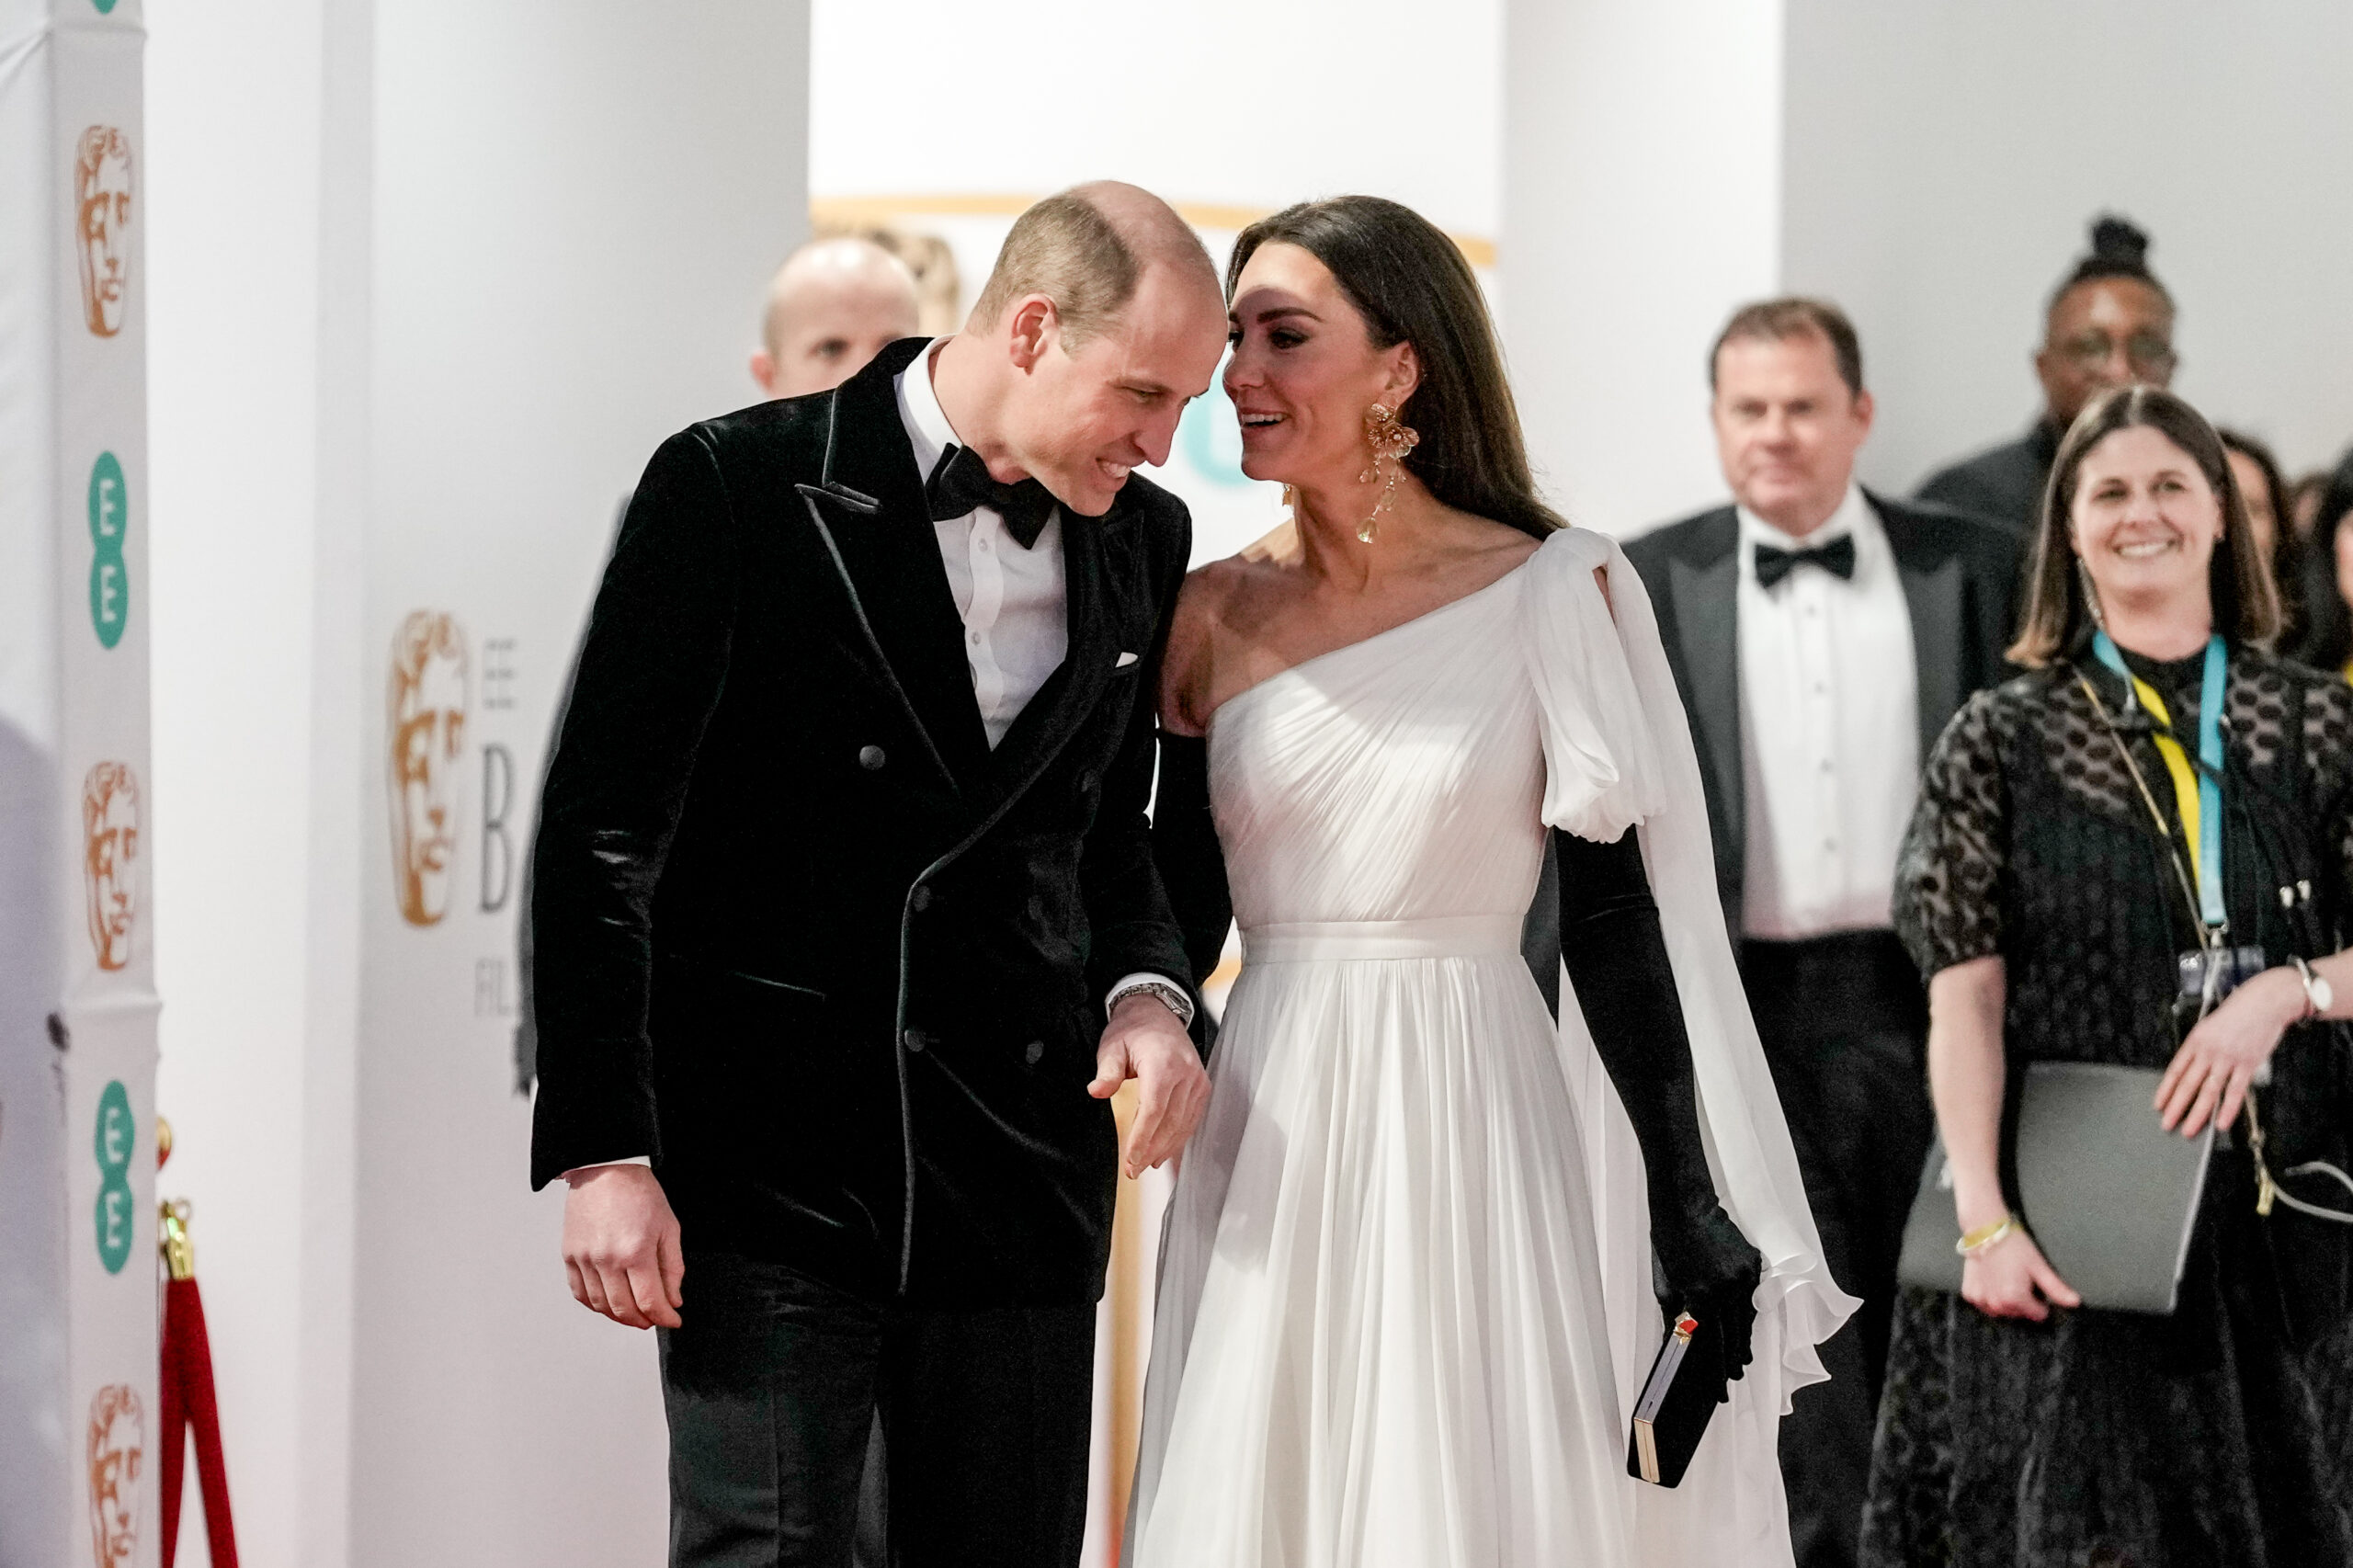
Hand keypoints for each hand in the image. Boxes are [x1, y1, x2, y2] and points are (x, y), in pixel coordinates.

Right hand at [561, 1164, 684, 1329]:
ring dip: (619, 1316)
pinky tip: (608, 1303)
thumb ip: (672, 1268)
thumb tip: (673, 1300)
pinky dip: (595, 1305)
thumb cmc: (639, 1193)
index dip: (664, 1317)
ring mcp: (585, 1259)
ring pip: (600, 1305)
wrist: (606, 1169)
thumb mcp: (669, 1228)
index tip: (672, 1320)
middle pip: (624, 1309)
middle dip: (643, 1321)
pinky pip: (580, 1293)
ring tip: (634, 1313)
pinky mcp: (570, 1255)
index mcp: (635, 1252)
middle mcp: (606, 1259)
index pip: (650, 1302)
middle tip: (654, 1319)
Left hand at [1090, 993, 1209, 1178]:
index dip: (1142, 1140)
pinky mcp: (1202, 1086)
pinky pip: (1193, 1118)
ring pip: (1184, 1124)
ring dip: (1166, 1148)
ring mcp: (1197, 1081)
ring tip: (1147, 1165)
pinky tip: (1165, 1151)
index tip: (1130, 1161)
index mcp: (1163, 1064)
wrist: (1157, 1012)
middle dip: (1151, 1150)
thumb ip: (1107, 1072)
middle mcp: (1186, 1074)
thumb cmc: (1133, 1030)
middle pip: (1170, 1123)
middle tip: (1133, 1170)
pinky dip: (1179, 1137)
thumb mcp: (1112, 1046)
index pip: (1154, 1111)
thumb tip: (1096, 1091)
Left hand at [1649, 1195, 1761, 1396]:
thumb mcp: (1664, 1282)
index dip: (1716, 1371)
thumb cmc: (1668, 1242)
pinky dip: (1746, 1311)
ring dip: (1743, 1340)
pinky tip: (1744, 1326)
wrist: (1686, 1203)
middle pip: (1734, 1337)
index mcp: (1701, 1295)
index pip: (1712, 1345)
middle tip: (1733, 1378)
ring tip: (1742, 1360)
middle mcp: (1727, 1289)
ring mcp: (1744, 1275)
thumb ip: (1675, 1314)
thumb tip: (1680, 1341)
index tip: (1720, 1391)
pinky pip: (1752, 1295)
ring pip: (1746, 1318)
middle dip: (1733, 1361)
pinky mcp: (1754, 1263)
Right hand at [1960, 1226, 2078, 1320]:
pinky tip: (1991, 1281)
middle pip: (2020, 1314)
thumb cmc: (2016, 1247)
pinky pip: (1985, 1305)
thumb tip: (2076, 1303)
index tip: (2033, 1283)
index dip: (2040, 1300)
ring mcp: (1981, 1300)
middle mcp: (1996, 1304)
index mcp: (2015, 1298)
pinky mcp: (1970, 1295)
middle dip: (2023, 1301)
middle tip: (2019, 1278)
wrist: (1985, 1230)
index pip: (2039, 1314)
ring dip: (2006, 1302)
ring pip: (2002, 1312)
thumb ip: (2056, 1288)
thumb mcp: (2039, 1266)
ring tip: (2005, 1279)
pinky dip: (1989, 1297)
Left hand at [2158, 966, 2300, 1136]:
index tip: (2158, 1104)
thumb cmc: (2238, 1012)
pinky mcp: (2248, 1065)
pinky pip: (2235, 1092)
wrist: (2264, 1002)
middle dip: (2176, 1107)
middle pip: (2188, 1084)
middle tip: (2167, 1123)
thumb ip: (2200, 1047)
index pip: (2175, 1070)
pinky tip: (2220, 1123)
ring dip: (2197, 1113)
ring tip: (2188, 1129)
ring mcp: (2228, 1059)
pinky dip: (2228, 1109)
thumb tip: (2191, 1070)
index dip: (2165, 1089)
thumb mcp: (2209, 1025)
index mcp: (2195, 1040)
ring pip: (2208, 1091)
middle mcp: (2208, 1051)